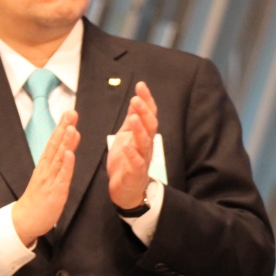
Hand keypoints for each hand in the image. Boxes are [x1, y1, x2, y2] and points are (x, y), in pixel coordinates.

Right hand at [12, 111, 79, 246]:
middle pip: (55, 146)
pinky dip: (66, 165)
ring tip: (71, 127)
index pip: (53, 143)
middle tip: (71, 113)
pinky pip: (61, 177)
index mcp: (44, 166)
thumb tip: (68, 147)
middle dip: (63, 128)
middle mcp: (46, 170)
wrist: (23, 221)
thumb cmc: (37, 200)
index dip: (61, 127)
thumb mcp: (48, 179)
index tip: (68, 114)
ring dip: (65, 142)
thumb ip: (59, 163)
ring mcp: (50, 180)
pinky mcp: (55, 192)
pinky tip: (70, 154)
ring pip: (58, 158)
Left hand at [107, 82, 158, 209]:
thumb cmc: (126, 162)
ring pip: (144, 142)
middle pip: (149, 125)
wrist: (127, 190)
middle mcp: (146, 145)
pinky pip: (135, 162)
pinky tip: (126, 145)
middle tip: (137, 99)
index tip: (141, 85)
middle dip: (144, 111)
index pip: (148, 114)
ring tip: (133, 116)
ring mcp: (142, 158)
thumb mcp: (127, 137)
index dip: (146, 100)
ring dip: (139, 129)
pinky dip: (131, 154)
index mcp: (143, 135)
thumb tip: (136, 100)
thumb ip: (132, 121)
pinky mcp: (135, 172)